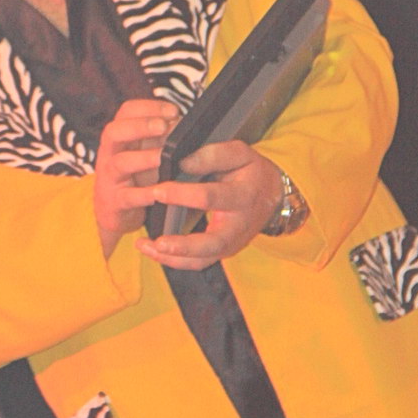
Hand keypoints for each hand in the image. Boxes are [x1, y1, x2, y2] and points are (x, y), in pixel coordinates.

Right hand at [94, 99, 179, 259]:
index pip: (127, 112)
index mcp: (120, 137)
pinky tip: (158, 192)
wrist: (114, 212)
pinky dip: (142, 194)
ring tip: (162, 158)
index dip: (149, 107)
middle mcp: (110, 153)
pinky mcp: (114, 202)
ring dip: (143, 158)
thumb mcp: (147, 153)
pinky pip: (127, 196)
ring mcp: (110, 178)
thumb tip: (188, 125)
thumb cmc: (137, 178)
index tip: (174, 111)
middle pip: (114, 131)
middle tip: (163, 126)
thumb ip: (162, 139)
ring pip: (120, 163)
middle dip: (139, 126)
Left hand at [137, 140, 284, 271]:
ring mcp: (231, 243)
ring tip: (145, 247)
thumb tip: (182, 163)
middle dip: (182, 244)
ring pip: (203, 260)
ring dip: (173, 258)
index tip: (157, 190)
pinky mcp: (222, 252)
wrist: (272, 196)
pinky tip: (152, 251)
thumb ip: (212, 155)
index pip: (210, 198)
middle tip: (157, 241)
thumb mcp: (239, 154)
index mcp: (243, 196)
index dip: (182, 195)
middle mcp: (238, 226)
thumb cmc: (250, 172)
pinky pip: (197, 263)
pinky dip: (174, 261)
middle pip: (212, 243)